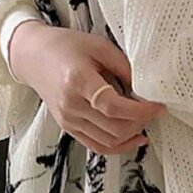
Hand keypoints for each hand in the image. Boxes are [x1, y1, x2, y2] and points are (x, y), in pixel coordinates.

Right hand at [8, 19, 166, 153]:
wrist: (34, 56)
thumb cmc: (67, 46)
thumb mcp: (100, 46)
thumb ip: (124, 67)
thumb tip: (147, 88)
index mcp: (78, 81)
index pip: (113, 107)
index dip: (140, 111)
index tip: (158, 106)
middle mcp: (71, 105)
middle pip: (113, 127)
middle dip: (141, 122)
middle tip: (156, 110)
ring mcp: (68, 120)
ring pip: (108, 141)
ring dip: (132, 134)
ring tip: (147, 120)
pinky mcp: (68, 127)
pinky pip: (97, 145)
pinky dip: (119, 145)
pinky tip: (135, 137)